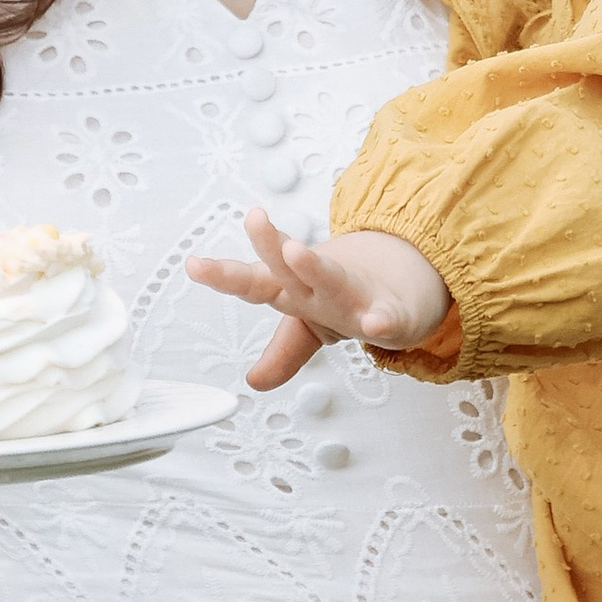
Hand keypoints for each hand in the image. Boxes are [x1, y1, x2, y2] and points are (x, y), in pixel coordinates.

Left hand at [186, 215, 451, 393]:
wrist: (408, 285)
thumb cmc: (350, 299)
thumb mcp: (312, 327)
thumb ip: (283, 352)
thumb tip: (254, 381)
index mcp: (297, 291)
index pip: (256, 281)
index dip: (224, 275)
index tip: (194, 264)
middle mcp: (321, 287)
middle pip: (290, 267)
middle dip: (269, 245)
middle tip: (254, 220)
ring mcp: (357, 295)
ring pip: (332, 279)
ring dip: (312, 266)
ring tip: (294, 252)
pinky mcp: (394, 312)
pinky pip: (388, 318)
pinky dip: (382, 321)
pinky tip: (376, 324)